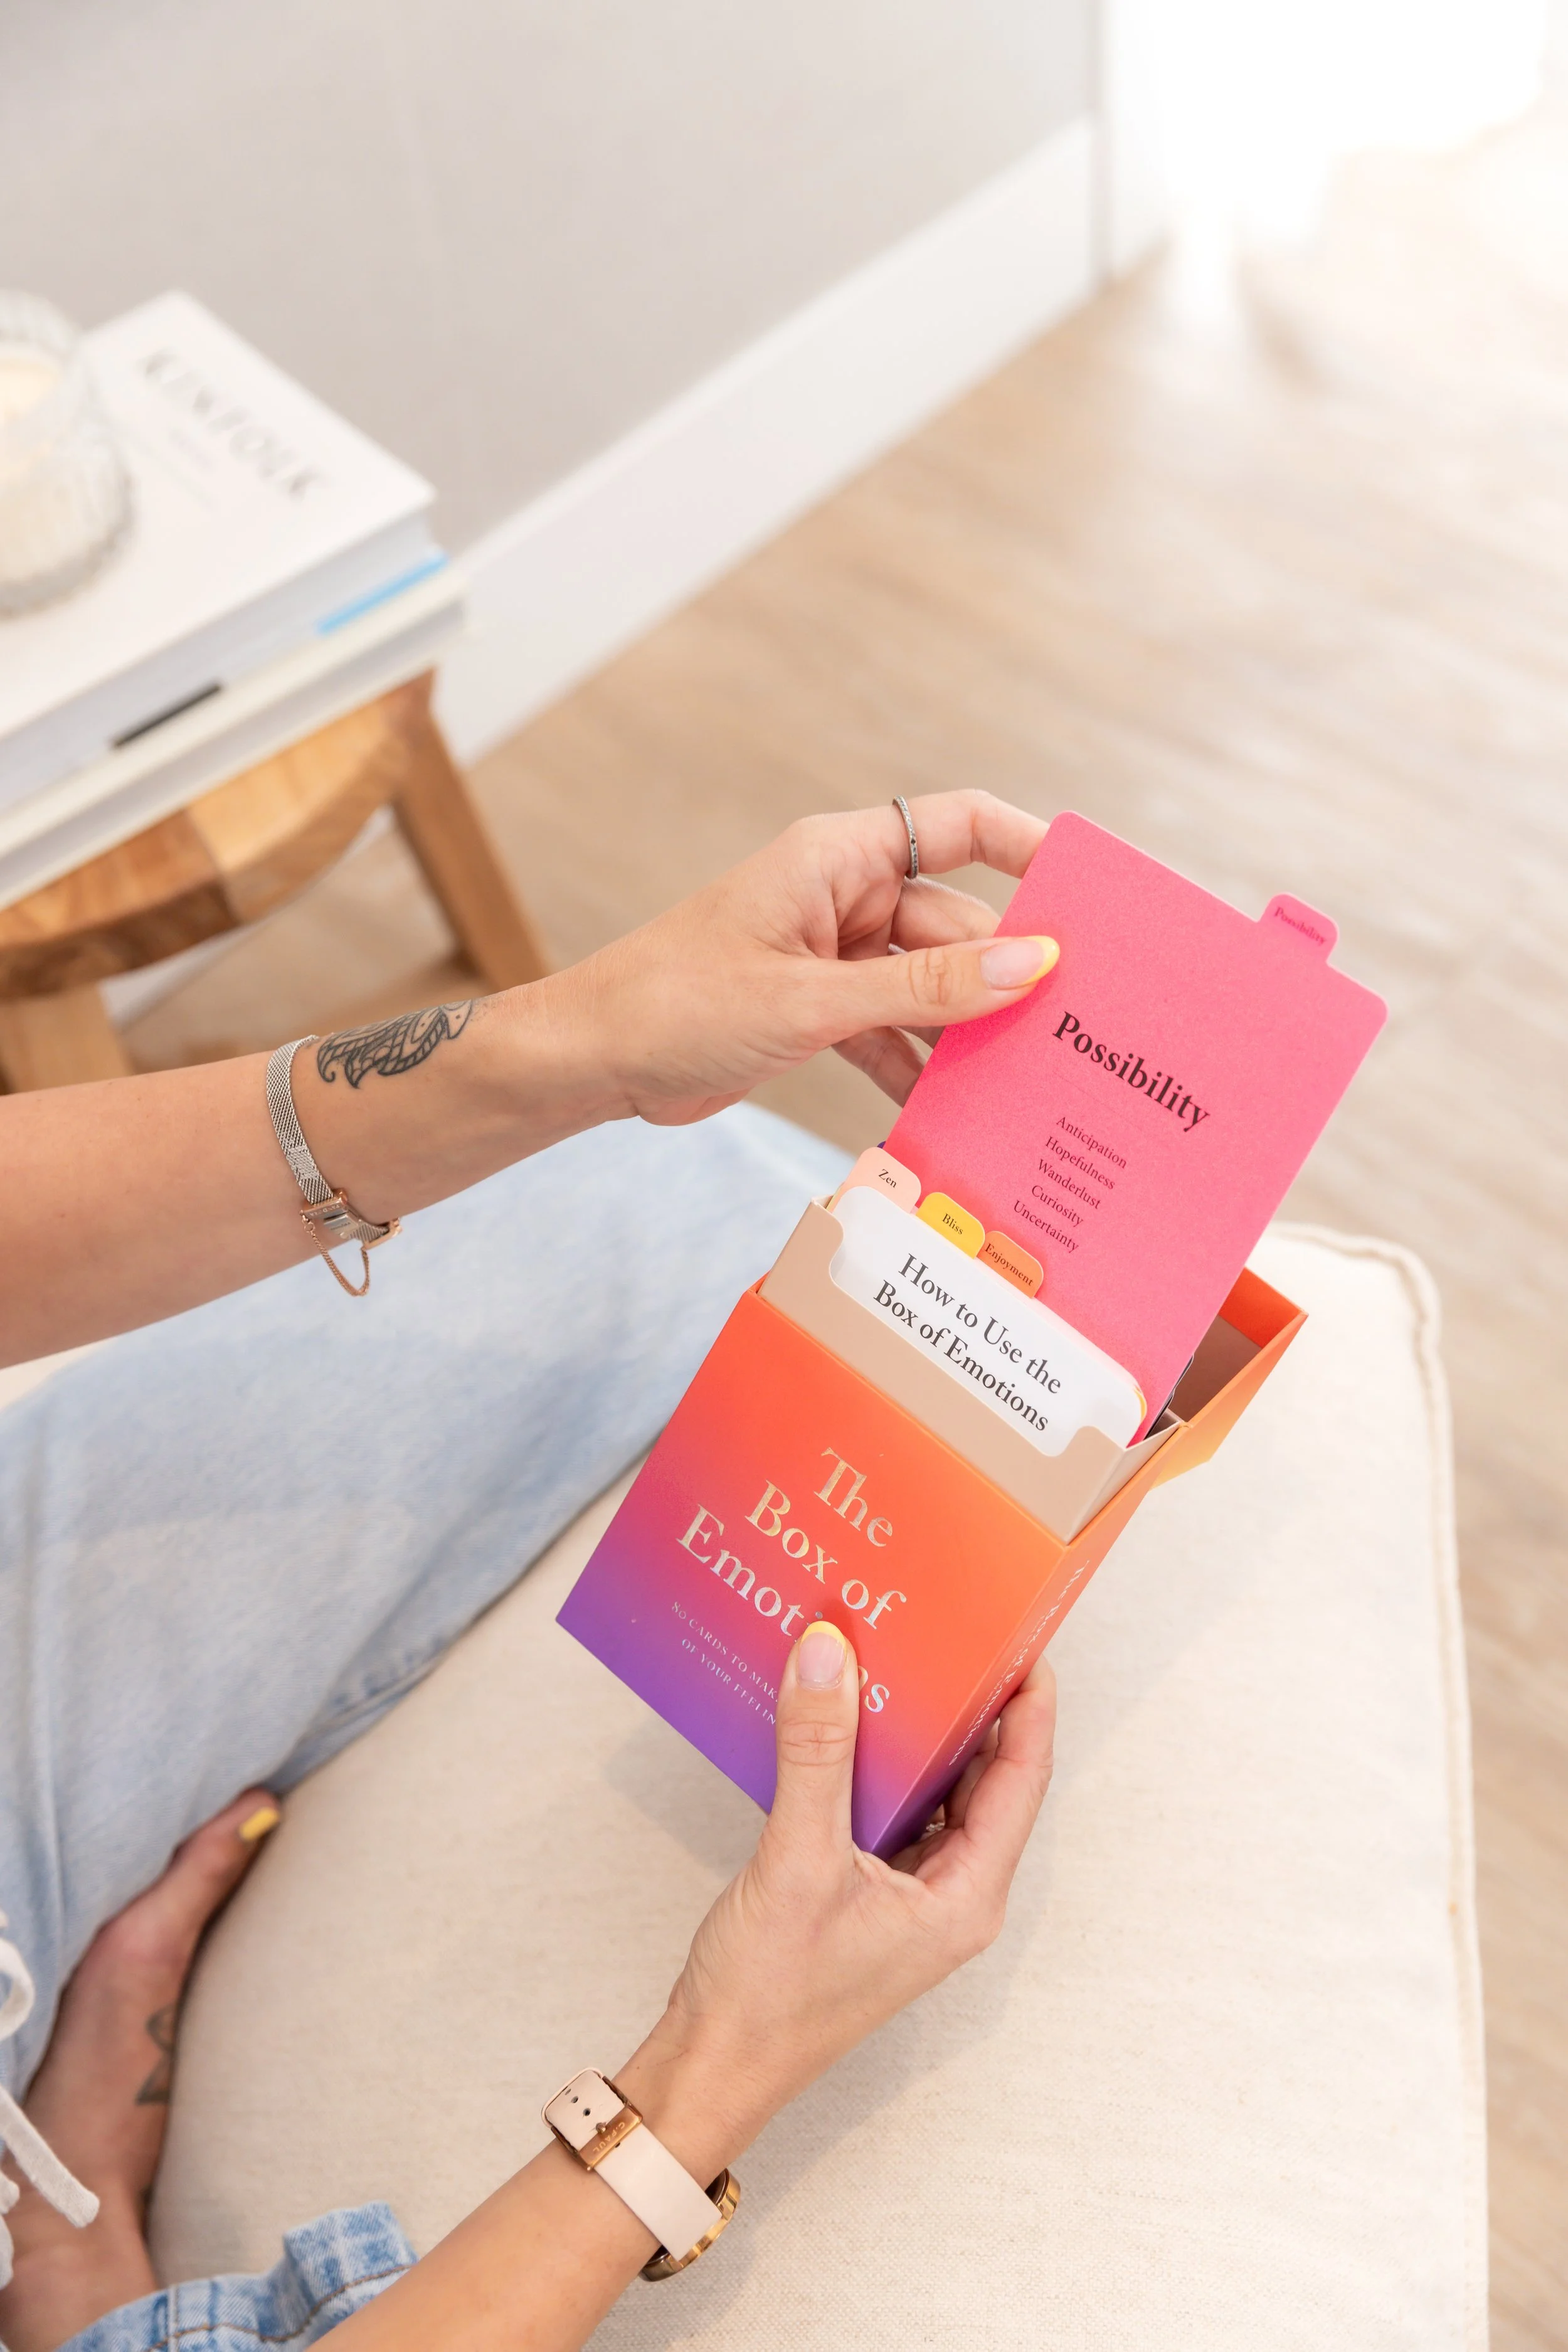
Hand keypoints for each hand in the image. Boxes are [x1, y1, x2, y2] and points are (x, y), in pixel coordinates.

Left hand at [557, 790, 1054, 1123]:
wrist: (591, 1061)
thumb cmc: (676, 1003)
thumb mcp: (812, 999)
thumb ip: (926, 988)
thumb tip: (1035, 963)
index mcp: (840, 859)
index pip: (960, 826)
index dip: (1031, 850)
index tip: (1092, 896)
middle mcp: (845, 899)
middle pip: (958, 926)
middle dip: (1008, 978)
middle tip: (1076, 1030)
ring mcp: (834, 959)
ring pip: (931, 989)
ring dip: (967, 1035)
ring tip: (1031, 1081)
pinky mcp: (820, 1014)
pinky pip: (895, 1034)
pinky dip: (919, 1069)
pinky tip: (955, 1113)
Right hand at [618, 1620, 1055, 2172]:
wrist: (711, 2068)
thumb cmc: (767, 1995)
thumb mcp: (795, 1859)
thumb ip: (815, 1752)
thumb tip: (829, 1654)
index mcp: (964, 1898)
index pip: (1022, 1779)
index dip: (1030, 1705)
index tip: (1021, 1637)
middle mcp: (950, 1896)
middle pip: (986, 1780)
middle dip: (974, 1707)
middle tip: (956, 1632)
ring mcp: (909, 1897)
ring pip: (937, 1793)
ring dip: (921, 1732)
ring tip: (902, 1658)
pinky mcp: (867, 1893)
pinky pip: (891, 1810)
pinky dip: (876, 1762)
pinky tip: (843, 1718)